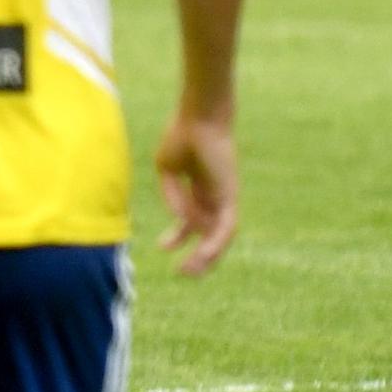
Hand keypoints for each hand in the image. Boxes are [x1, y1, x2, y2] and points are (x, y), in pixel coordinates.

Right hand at [155, 112, 237, 275]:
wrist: (198, 119)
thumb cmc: (181, 136)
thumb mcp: (167, 170)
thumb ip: (172, 196)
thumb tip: (179, 219)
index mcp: (199, 189)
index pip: (193, 221)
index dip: (178, 237)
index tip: (161, 246)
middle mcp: (214, 197)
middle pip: (210, 234)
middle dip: (198, 255)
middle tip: (183, 272)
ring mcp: (224, 197)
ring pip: (220, 236)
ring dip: (208, 257)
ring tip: (190, 271)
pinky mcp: (229, 196)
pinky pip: (225, 226)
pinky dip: (214, 241)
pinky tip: (200, 252)